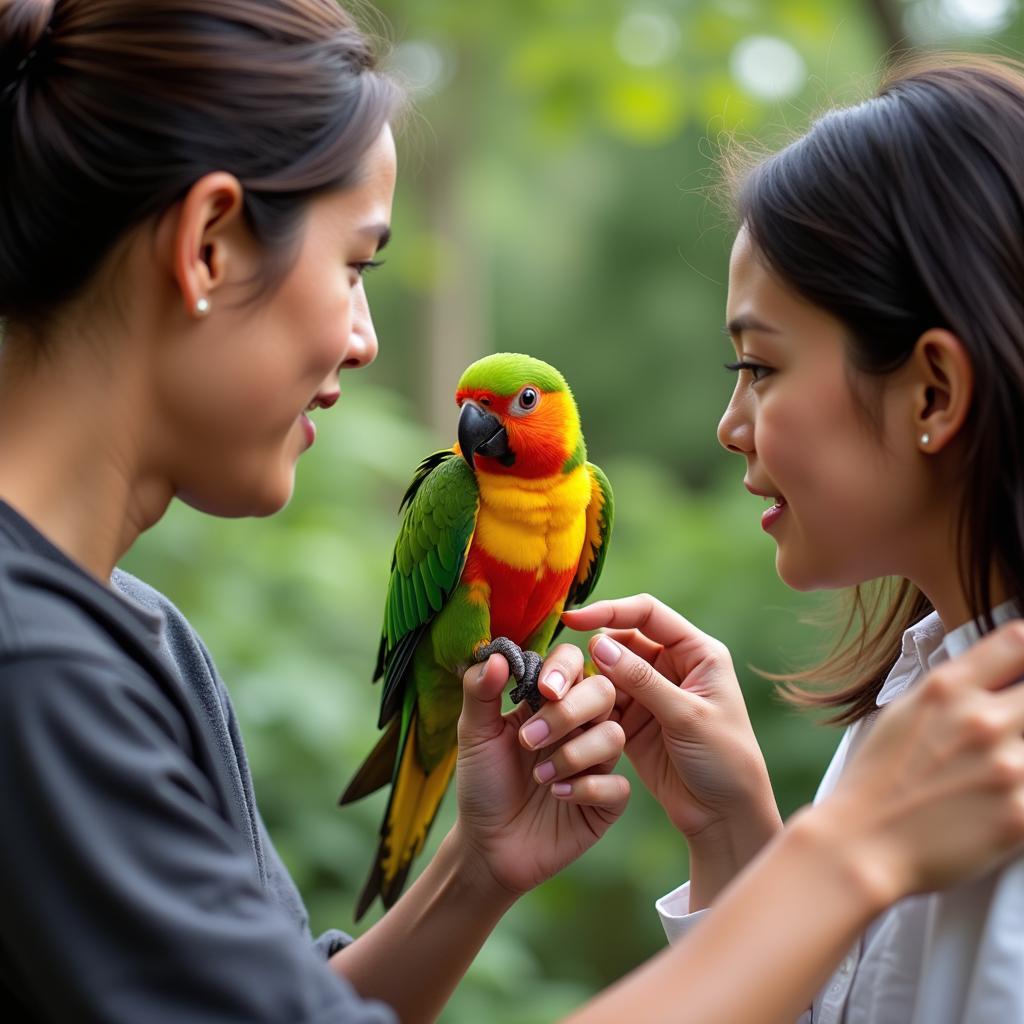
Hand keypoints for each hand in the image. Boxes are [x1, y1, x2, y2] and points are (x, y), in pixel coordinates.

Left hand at [453, 644, 629, 901]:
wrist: (487, 845)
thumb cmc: (483, 783)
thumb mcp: (474, 734)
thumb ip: (480, 692)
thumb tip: (498, 655)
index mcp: (550, 702)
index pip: (574, 662)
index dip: (565, 667)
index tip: (543, 689)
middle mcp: (579, 726)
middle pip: (603, 692)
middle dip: (568, 712)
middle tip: (529, 739)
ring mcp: (596, 763)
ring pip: (614, 736)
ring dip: (572, 755)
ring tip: (539, 777)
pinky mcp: (606, 802)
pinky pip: (618, 786)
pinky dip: (585, 789)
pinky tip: (558, 797)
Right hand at [562, 595, 781, 905]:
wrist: (725, 815)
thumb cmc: (725, 760)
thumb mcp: (686, 716)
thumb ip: (643, 680)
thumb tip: (599, 645)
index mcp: (697, 653)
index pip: (648, 614)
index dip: (610, 611)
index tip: (573, 620)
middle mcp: (673, 666)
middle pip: (622, 641)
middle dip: (592, 652)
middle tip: (561, 672)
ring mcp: (652, 693)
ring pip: (609, 672)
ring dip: (586, 681)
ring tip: (558, 696)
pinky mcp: (634, 719)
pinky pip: (604, 701)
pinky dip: (587, 705)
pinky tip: (569, 713)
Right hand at [804, 621, 1023, 907]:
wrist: (861, 845)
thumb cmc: (877, 780)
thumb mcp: (904, 714)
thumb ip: (953, 693)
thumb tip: (996, 679)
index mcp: (947, 689)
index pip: (1017, 641)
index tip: (1022, 671)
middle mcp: (981, 720)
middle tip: (1011, 728)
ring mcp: (1007, 768)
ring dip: (1023, 752)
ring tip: (1003, 767)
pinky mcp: (1021, 815)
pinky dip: (1023, 790)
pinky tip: (1002, 797)